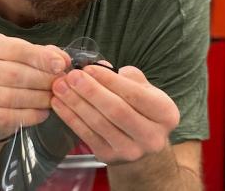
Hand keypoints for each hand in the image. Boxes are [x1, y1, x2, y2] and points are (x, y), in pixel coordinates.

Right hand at [0, 33, 69, 140]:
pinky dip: (27, 116)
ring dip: (37, 99)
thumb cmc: (5, 78)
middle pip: (12, 73)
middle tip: (59, 86)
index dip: (40, 57)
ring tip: (52, 100)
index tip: (61, 66)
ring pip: (9, 96)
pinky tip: (41, 114)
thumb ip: (43, 56)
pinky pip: (4, 116)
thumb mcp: (23, 59)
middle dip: (41, 80)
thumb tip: (62, 61)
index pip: (14, 48)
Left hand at [50, 63, 179, 162]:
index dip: (109, 80)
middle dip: (90, 91)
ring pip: (98, 123)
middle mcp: (152, 136)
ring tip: (60, 86)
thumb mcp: (144, 90)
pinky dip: (70, 117)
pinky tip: (58, 103)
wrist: (141, 147)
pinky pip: (86, 135)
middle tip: (71, 76)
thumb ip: (127, 77)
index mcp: (165, 114)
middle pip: (116, 110)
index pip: (135, 94)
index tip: (89, 68)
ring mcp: (130, 150)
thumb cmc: (140, 110)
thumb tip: (101, 66)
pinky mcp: (109, 157)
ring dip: (75, 103)